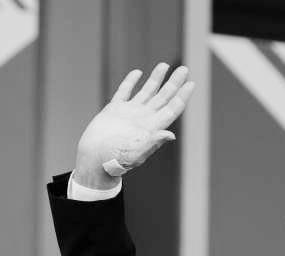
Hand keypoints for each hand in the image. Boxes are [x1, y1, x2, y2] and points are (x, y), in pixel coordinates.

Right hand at [73, 63, 195, 188]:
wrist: (93, 161)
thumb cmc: (114, 162)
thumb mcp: (135, 153)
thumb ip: (153, 142)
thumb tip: (171, 135)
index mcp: (152, 128)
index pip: (172, 108)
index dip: (182, 96)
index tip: (191, 83)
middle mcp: (144, 119)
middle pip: (164, 97)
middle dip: (174, 83)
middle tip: (184, 69)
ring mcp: (129, 114)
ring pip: (146, 92)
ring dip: (156, 79)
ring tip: (164, 65)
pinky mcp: (114, 111)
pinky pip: (125, 92)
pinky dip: (131, 82)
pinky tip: (138, 73)